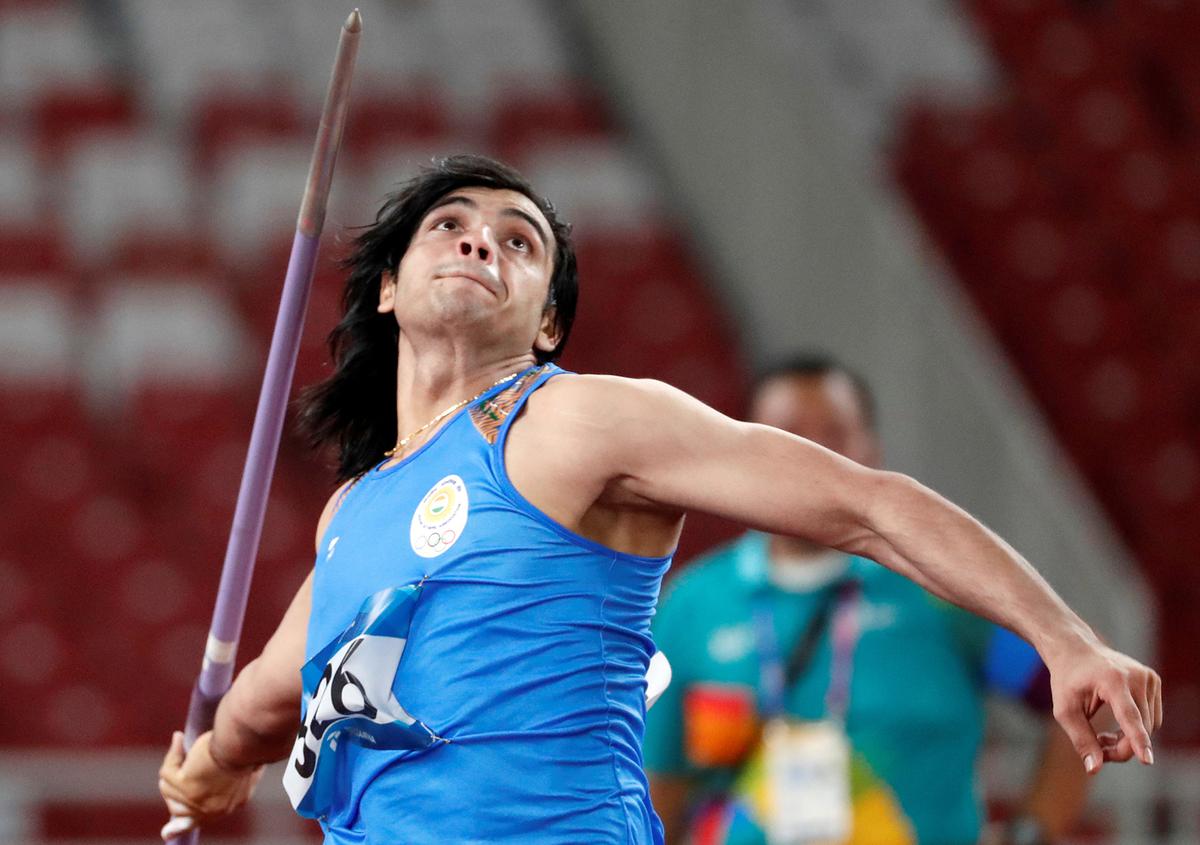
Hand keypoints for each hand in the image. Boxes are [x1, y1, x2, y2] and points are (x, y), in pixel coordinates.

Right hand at [158, 730, 264, 839]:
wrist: (249, 742)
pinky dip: (172, 754)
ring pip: (168, 788)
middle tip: (171, 773)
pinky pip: (167, 772)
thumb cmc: (252, 746)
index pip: (200, 820)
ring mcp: (198, 800)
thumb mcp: (250, 765)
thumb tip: (238, 770)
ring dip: (173, 766)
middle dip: (170, 793)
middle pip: (178, 809)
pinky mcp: (185, 785)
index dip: (180, 828)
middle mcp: (214, 809)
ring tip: (181, 744)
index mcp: (230, 804)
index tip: (166, 834)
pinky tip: (180, 739)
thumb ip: (241, 775)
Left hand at [1046, 638, 1161, 774]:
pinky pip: (1152, 717)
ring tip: (1101, 736)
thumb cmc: (1067, 680)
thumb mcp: (1065, 710)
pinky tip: (1116, 724)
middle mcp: (1136, 677)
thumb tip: (1094, 769)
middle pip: (1140, 728)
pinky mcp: (1153, 680)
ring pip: (1149, 726)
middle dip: (1122, 747)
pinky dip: (1137, 728)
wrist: (1075, 650)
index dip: (1137, 740)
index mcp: (1113, 681)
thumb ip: (1080, 739)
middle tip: (1098, 748)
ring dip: (1129, 739)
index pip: (1129, 716)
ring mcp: (1148, 677)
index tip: (1146, 759)